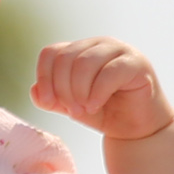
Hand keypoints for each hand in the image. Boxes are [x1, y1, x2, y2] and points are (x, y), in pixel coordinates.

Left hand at [32, 37, 173, 141]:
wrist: (138, 128)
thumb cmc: (105, 113)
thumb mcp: (71, 107)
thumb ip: (51, 99)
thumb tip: (34, 91)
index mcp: (81, 49)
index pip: (52, 53)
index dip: (44, 77)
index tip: (48, 103)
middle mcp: (99, 44)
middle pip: (66, 58)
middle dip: (63, 89)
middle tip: (72, 111)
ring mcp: (120, 50)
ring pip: (84, 63)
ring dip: (79, 91)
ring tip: (84, 109)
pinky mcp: (137, 63)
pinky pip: (109, 72)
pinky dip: (97, 93)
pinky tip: (95, 106)